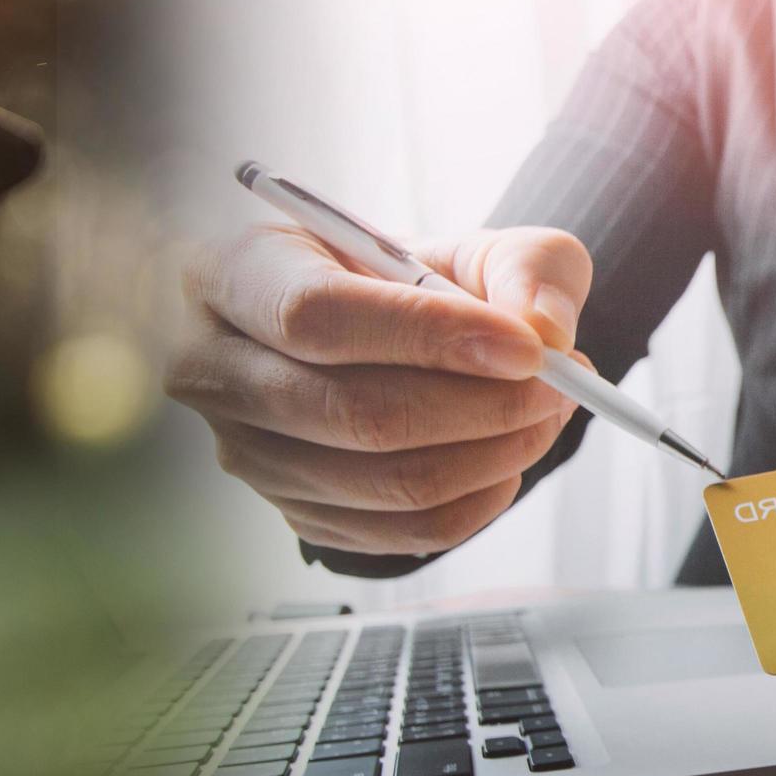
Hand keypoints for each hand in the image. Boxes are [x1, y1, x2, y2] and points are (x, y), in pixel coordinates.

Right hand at [168, 225, 587, 554]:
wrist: (363, 329)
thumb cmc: (399, 276)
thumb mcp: (466, 241)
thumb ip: (523, 267)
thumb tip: (545, 334)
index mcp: (233, 273)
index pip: (315, 316)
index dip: (426, 336)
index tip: (525, 346)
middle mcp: (216, 370)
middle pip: (351, 413)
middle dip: (481, 406)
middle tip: (559, 383)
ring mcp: (248, 455)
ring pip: (383, 483)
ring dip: (493, 454)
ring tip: (546, 410)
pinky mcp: (294, 513)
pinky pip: (401, 534)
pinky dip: (477, 500)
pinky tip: (506, 456)